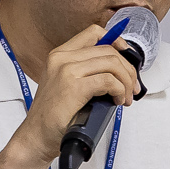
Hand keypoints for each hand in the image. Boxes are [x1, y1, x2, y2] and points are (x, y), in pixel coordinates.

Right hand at [7, 21, 139, 166]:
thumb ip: (86, 70)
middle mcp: (62, 58)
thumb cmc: (54, 115)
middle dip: (128, 69)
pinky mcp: (74, 86)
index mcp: (60, 54)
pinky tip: (117, 101)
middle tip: (132, 87)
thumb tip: (119, 68)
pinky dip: (120, 90)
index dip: (116, 41)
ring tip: (125, 97)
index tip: (127, 56)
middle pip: (108, 50)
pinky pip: (109, 81)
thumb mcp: (66, 83)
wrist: (37, 135)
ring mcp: (67, 70)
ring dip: (126, 81)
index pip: (94, 33)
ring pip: (112, 64)